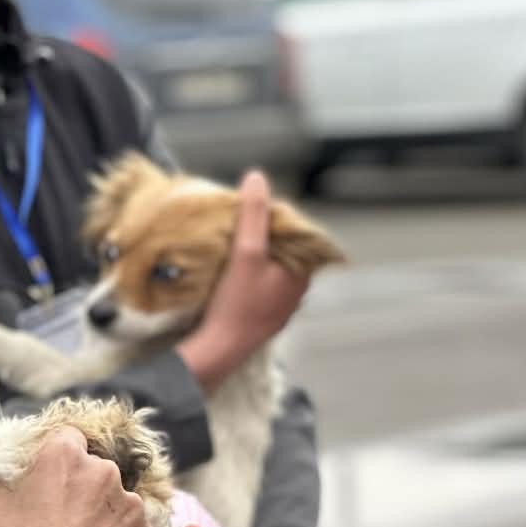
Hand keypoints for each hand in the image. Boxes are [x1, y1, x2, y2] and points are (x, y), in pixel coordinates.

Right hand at [0, 429, 154, 526]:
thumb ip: (10, 476)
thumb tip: (18, 472)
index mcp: (65, 455)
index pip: (70, 438)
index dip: (61, 459)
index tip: (55, 478)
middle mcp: (104, 472)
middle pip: (98, 469)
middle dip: (85, 488)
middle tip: (67, 519)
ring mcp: (130, 506)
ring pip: (119, 502)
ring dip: (106, 516)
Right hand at [177, 172, 312, 391]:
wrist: (222, 348)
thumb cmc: (238, 303)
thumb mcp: (247, 252)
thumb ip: (254, 214)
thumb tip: (257, 178)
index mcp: (303, 271)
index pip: (293, 230)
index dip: (270, 216)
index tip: (247, 212)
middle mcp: (299, 289)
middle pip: (282, 247)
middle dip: (261, 234)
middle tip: (236, 225)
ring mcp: (283, 304)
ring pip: (271, 266)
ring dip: (254, 254)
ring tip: (231, 245)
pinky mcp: (265, 315)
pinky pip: (261, 284)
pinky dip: (249, 274)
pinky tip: (232, 272)